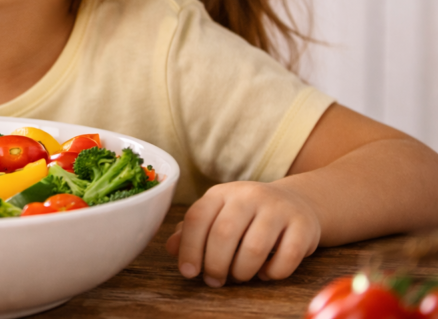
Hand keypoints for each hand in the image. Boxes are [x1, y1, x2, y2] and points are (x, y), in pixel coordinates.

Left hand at [165, 181, 321, 286]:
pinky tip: (265, 273)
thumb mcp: (216, 216)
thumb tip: (170, 248)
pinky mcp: (303, 225)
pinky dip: (273, 273)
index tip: (188, 272)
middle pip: (224, 234)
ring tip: (239, 276)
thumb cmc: (246, 217)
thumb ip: (192, 232)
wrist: (295, 204)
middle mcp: (248, 195)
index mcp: (220, 193)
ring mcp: (278, 208)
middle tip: (214, 281)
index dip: (189, 248)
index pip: (197, 218)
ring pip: (254, 247)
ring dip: (242, 271)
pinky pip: (286, 257)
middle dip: (215, 264)